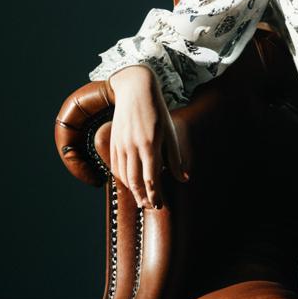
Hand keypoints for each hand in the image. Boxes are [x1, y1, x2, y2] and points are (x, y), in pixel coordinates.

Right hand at [108, 65, 188, 207]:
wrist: (135, 91)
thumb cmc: (157, 112)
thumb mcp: (170, 132)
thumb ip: (175, 157)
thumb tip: (183, 178)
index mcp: (150, 144)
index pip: (151, 178)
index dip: (155, 194)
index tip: (159, 205)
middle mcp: (133, 146)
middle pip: (135, 181)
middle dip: (143, 197)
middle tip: (150, 207)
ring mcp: (120, 145)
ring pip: (124, 176)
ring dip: (132, 190)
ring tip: (142, 199)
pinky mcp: (113, 142)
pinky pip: (116, 166)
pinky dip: (122, 178)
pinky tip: (130, 184)